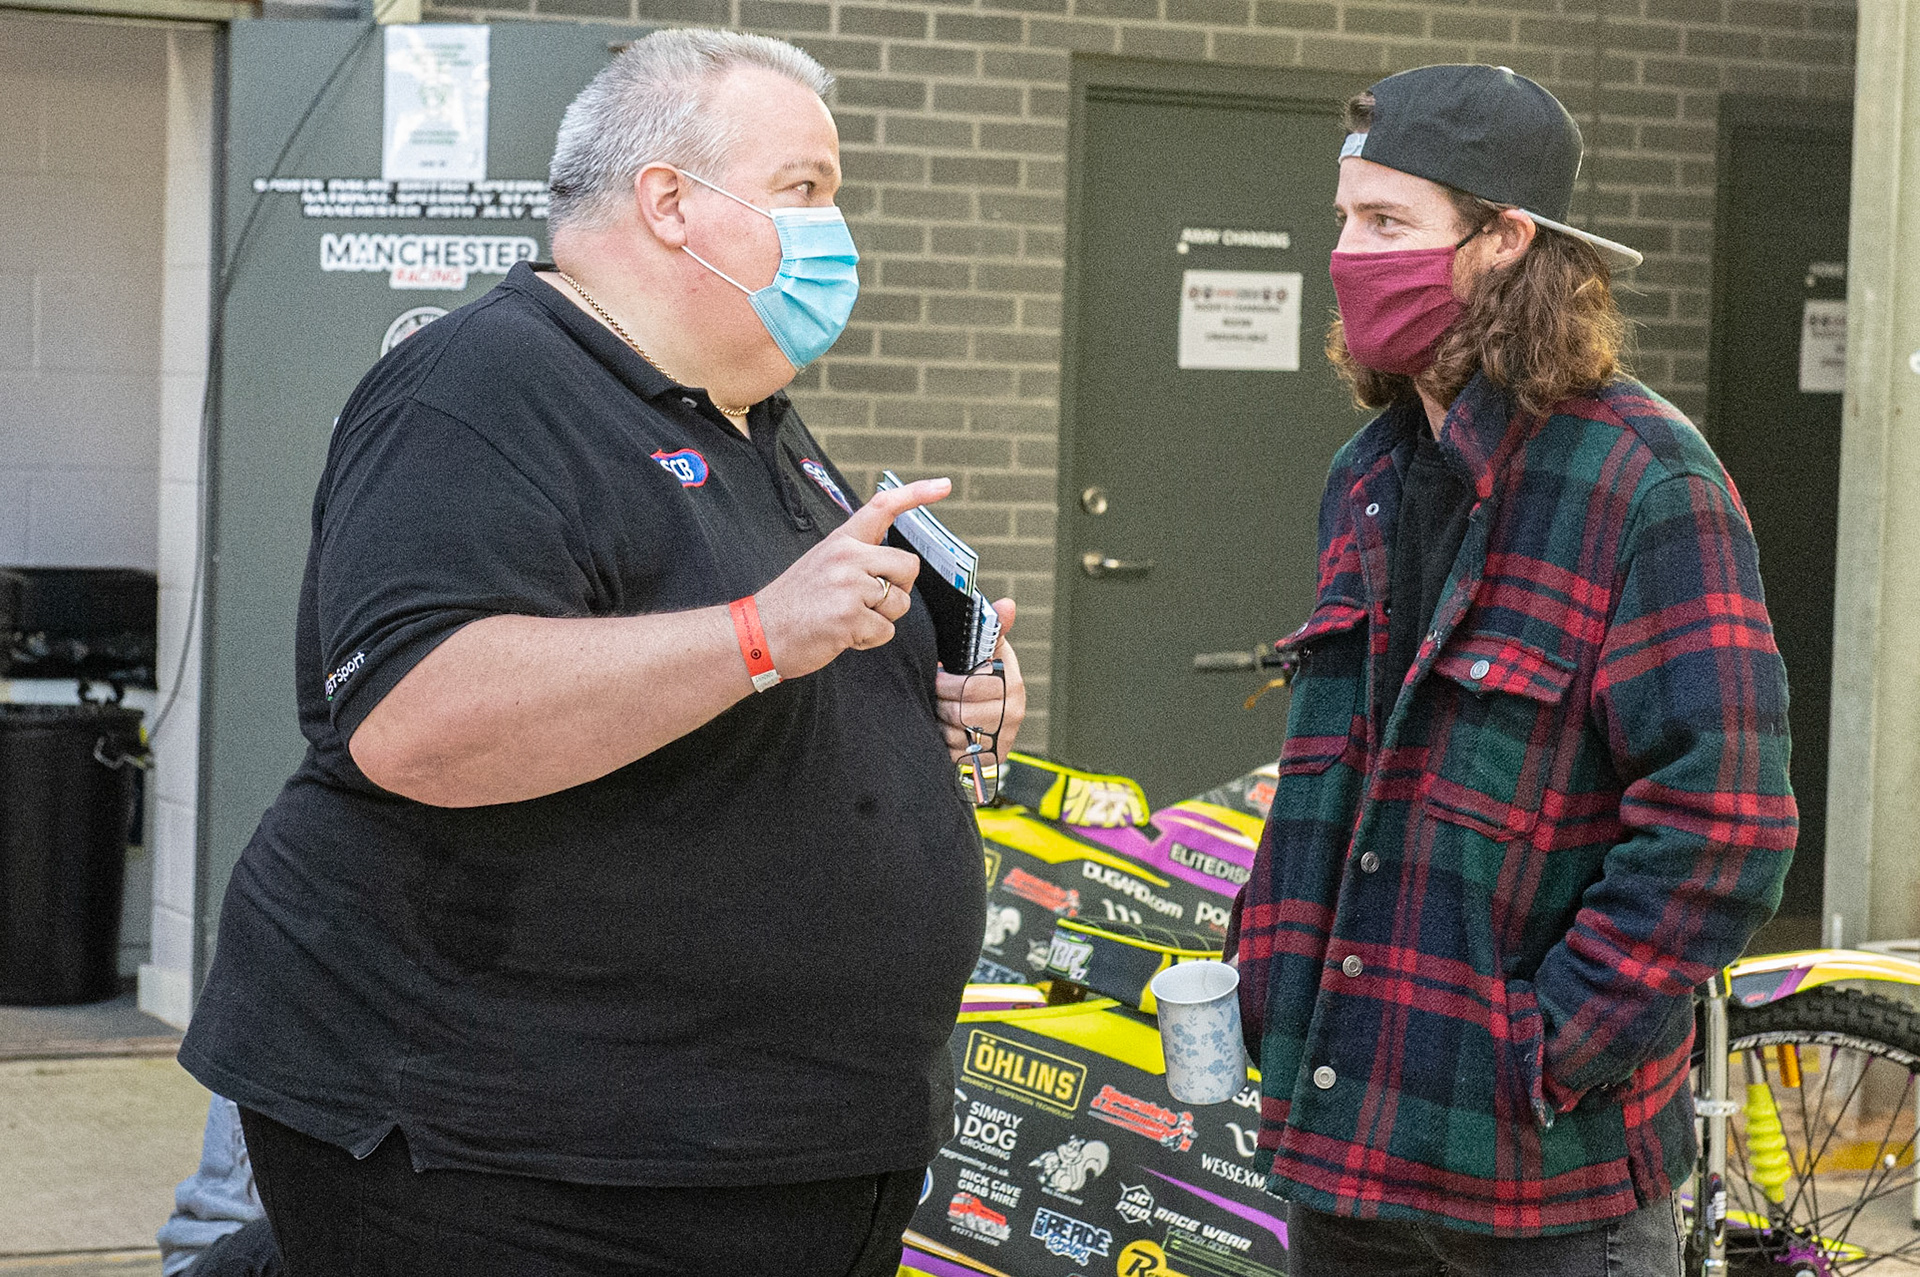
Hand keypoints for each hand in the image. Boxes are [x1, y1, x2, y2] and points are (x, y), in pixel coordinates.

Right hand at [753, 478, 947, 679]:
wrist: (758, 633)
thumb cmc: (794, 604)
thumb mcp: (822, 564)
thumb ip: (857, 559)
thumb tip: (897, 570)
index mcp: (842, 541)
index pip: (883, 508)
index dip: (917, 493)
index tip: (944, 485)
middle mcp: (847, 557)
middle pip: (908, 567)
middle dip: (898, 590)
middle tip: (867, 603)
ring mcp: (849, 586)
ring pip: (900, 603)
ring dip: (881, 619)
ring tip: (846, 619)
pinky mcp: (849, 617)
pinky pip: (885, 631)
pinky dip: (868, 640)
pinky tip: (841, 635)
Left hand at [935, 598, 1025, 763]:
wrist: (987, 722)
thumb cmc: (981, 680)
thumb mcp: (986, 653)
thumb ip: (993, 630)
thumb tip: (1008, 604)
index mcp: (1012, 681)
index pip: (974, 685)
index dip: (949, 683)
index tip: (941, 675)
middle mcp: (1014, 711)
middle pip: (962, 711)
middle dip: (942, 702)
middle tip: (937, 696)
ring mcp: (1004, 737)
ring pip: (957, 732)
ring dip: (942, 722)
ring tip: (942, 712)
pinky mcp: (991, 758)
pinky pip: (958, 752)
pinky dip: (946, 742)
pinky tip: (946, 731)